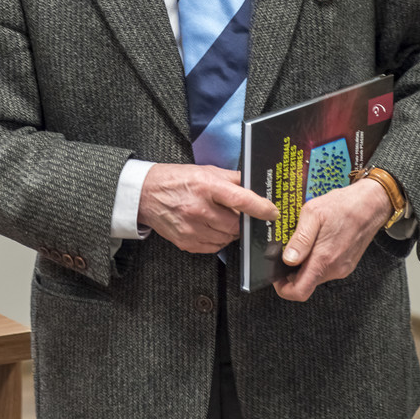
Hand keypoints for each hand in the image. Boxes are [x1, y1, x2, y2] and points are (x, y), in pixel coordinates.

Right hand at [138, 163, 278, 254]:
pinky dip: (219, 239)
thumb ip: (232, 178)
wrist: (146, 194)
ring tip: (222, 219)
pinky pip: (214, 247)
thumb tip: (255, 183)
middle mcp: (199, 209)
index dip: (261, 208)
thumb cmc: (177, 179)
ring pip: (227, 238)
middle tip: (241, 214)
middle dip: (243, 221)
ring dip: (231, 231)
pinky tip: (212, 227)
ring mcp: (192, 228)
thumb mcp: (206, 171)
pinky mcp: (186, 242)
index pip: (241, 200)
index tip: (273, 212)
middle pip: (236, 224)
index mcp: (206, 187)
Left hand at [273, 179, 391, 301]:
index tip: (276, 276)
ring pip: (316, 276)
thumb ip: (300, 239)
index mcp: (324, 258)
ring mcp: (342, 268)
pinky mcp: (347, 264)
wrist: (371, 203)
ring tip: (303, 242)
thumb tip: (288, 259)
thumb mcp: (313, 213)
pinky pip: (326, 269)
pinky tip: (317, 242)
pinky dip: (317, 260)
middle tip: (286, 251)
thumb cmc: (343, 205)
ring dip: (305, 264)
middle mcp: (335, 269)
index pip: (300, 291)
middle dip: (292, 272)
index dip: (283, 288)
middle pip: (306, 283)